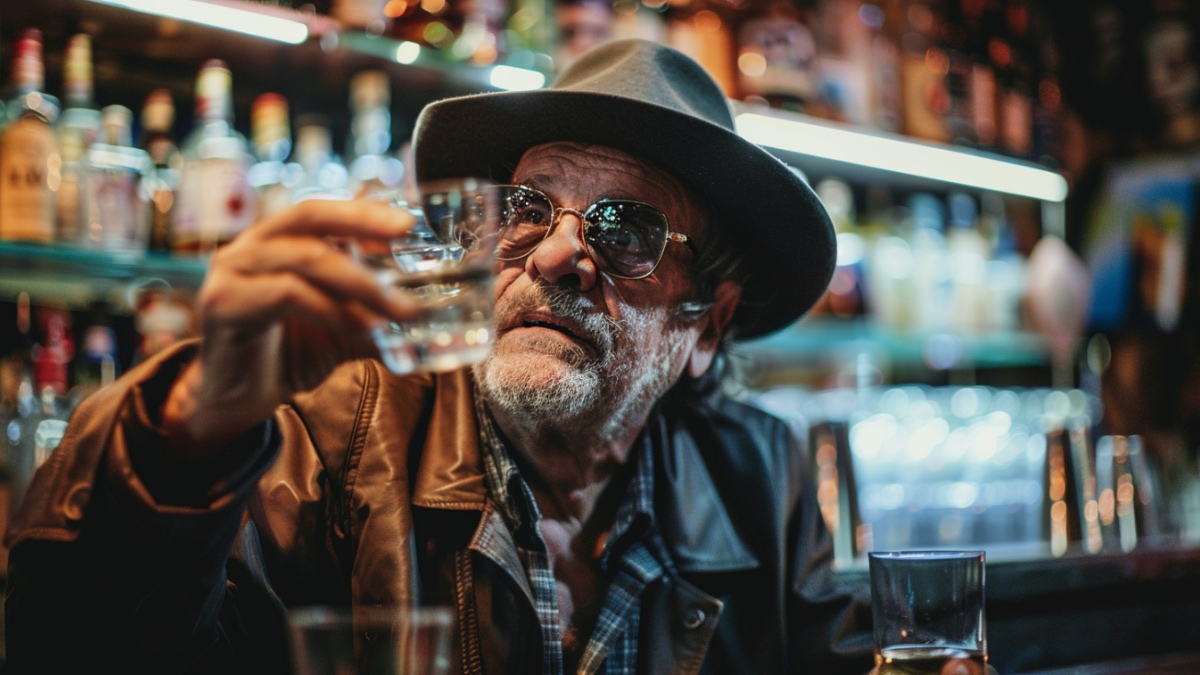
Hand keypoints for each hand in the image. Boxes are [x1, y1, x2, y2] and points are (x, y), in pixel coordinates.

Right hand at [162, 198, 418, 458]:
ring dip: (360, 283)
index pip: (321, 211)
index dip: (362, 210)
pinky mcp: (223, 302)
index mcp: (277, 242)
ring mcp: (232, 270)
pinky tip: (362, 327)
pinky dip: (332, 309)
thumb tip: (428, 316)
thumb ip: (375, 314)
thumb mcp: (342, 330)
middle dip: (361, 223)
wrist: (238, 401)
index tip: (406, 223)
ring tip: (399, 308)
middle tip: (404, 239)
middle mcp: (250, 246)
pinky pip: (287, 293)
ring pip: (306, 258)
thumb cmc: (287, 355)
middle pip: (309, 216)